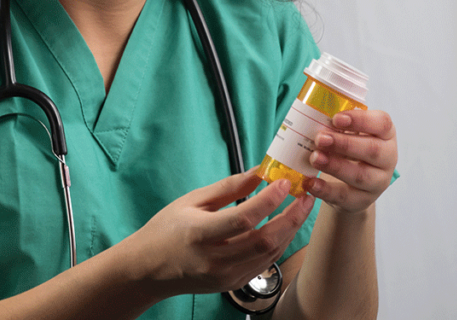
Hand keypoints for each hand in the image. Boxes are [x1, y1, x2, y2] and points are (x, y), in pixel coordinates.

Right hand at [131, 171, 314, 297]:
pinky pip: (264, 263)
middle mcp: (215, 259)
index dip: (268, 200)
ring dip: (290, 230)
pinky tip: (284, 227)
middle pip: (265, 241)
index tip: (284, 183)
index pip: (243, 218)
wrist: (150, 268)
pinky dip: (278, 244)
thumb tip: (258, 173)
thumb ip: (227, 188)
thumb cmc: (166, 230)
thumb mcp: (190, 201)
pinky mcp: (233, 283)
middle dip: (291, 218)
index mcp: (199, 234)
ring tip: (301, 209)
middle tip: (306, 197)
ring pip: (270, 254)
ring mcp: (225, 275)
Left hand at [306, 108, 396, 212]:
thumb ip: (335, 126)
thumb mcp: (345, 133)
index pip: (382, 123)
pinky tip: (310, 183)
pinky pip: (345, 196)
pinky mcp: (363, 200)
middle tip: (320, 138)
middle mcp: (387, 158)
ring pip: (361, 175)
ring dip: (335, 166)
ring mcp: (378, 181)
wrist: (349, 184)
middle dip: (344, 144)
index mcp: (384, 135)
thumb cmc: (347, 149)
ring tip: (314, 158)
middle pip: (372, 150)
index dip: (361, 120)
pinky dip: (326, 190)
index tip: (336, 118)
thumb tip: (311, 119)